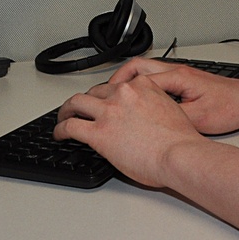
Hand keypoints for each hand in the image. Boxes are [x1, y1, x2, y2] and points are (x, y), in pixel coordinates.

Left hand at [53, 73, 204, 187]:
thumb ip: (151, 105)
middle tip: (81, 109)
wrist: (178, 154)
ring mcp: (109, 111)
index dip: (108, 94)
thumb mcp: (168, 109)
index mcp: (142, 86)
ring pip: (76, 102)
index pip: (117, 85)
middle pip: (95, 91)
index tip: (105, 101)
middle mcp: (123, 93)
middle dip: (87, 100)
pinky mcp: (98, 132)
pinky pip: (70, 126)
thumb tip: (142, 117)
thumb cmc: (180, 140)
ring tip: (63, 117)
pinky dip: (60, 129)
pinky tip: (59, 134)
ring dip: (67, 110)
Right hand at [108, 57, 238, 134]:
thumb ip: (171, 118)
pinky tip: (143, 103)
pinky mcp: (186, 83)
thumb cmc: (231, 107)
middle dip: (118, 79)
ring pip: (147, 71)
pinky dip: (144, 87)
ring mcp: (181, 75)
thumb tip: (146, 124)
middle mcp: (177, 71)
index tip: (105, 96)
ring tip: (119, 98)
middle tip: (106, 95)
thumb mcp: (198, 118)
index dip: (117, 85)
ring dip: (131, 81)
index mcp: (177, 77)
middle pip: (138, 66)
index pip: (138, 73)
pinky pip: (157, 80)